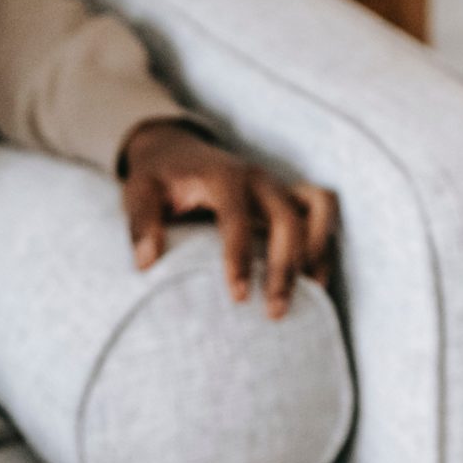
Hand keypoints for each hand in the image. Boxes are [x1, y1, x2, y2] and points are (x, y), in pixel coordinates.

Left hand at [119, 120, 338, 318]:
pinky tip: (314, 283)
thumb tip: (146, 263)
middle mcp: (258, 178)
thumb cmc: (158, 179)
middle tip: (275, 312)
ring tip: (310, 296)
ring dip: (316, 253)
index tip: (238, 297)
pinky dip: (323, 244)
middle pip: (288, 218)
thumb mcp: (139, 192)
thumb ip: (141, 223)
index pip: (237, 216)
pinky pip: (322, 212)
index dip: (239, 257)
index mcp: (222, 176)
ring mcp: (278, 185)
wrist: (177, 150)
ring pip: (318, 210)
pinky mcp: (289, 195)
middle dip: (285, 267)